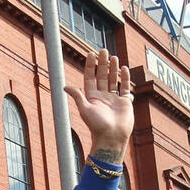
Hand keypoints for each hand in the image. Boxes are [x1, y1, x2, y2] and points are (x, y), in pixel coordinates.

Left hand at [66, 48, 132, 162]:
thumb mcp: (85, 109)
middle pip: (102, 76)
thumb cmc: (97, 126)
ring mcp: (114, 98)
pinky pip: (125, 88)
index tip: (91, 53)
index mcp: (92, 96)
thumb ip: (77, 96)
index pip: (90, 77)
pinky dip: (125, 78)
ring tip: (113, 57)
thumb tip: (65, 86)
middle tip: (103, 51)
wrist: (112, 138)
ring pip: (113, 80)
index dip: (91, 65)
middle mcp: (102, 96)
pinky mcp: (125, 102)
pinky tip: (124, 69)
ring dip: (113, 68)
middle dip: (103, 63)